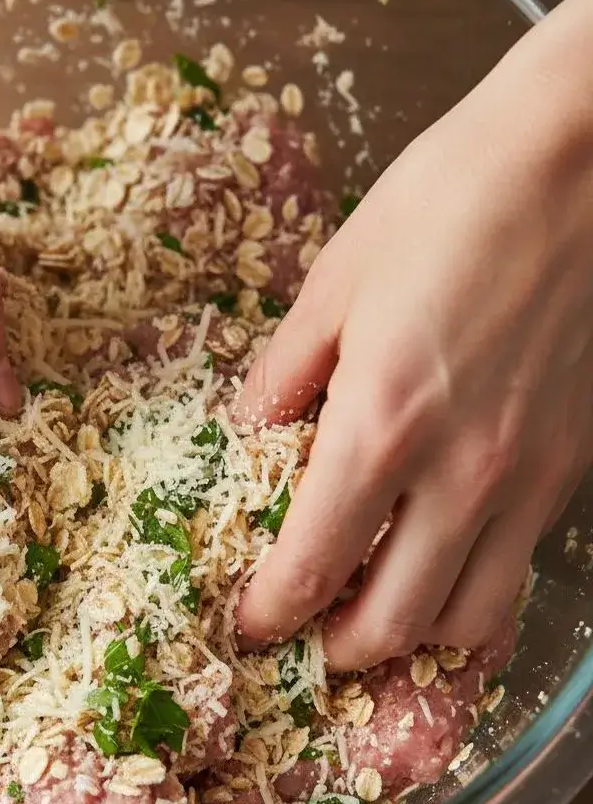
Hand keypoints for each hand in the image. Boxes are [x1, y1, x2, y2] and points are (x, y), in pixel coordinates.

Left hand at [233, 0, 592, 669]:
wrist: (581, 156)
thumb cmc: (447, 202)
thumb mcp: (334, 284)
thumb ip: (281, 377)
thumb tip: (245, 436)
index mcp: (382, 424)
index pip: (313, 566)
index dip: (270, 612)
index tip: (248, 621)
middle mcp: (462, 473)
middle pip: (394, 622)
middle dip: (336, 647)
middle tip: (304, 631)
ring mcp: (531, 477)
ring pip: (472, 620)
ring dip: (411, 637)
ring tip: (372, 615)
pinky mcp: (574, 465)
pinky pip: (524, 572)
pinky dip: (477, 601)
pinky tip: (446, 577)